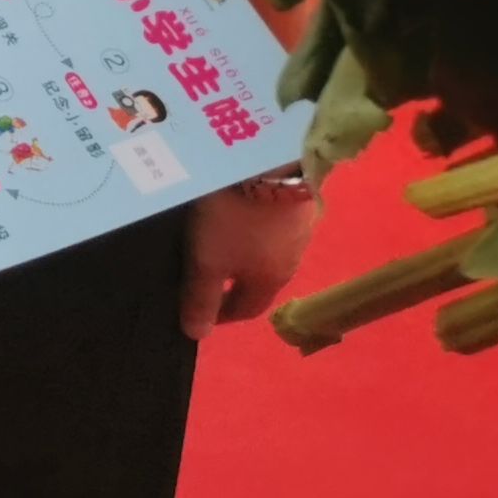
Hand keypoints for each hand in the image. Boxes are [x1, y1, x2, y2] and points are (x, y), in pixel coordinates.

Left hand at [180, 181, 316, 339]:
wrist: (270, 162)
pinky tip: (244, 208)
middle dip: (238, 282)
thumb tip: (197, 335)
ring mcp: (299, 224)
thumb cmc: (235, 219)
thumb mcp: (208, 259)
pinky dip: (258, 222)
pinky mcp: (297, 196)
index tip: (206, 314)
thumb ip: (201, 296)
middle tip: (211, 276)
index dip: (226, 315)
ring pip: (271, 247)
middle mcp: (293, 256)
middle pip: (263, 279)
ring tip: (224, 240)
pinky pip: (276, 220)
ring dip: (249, 250)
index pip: (250, 308)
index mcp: (272, 278)